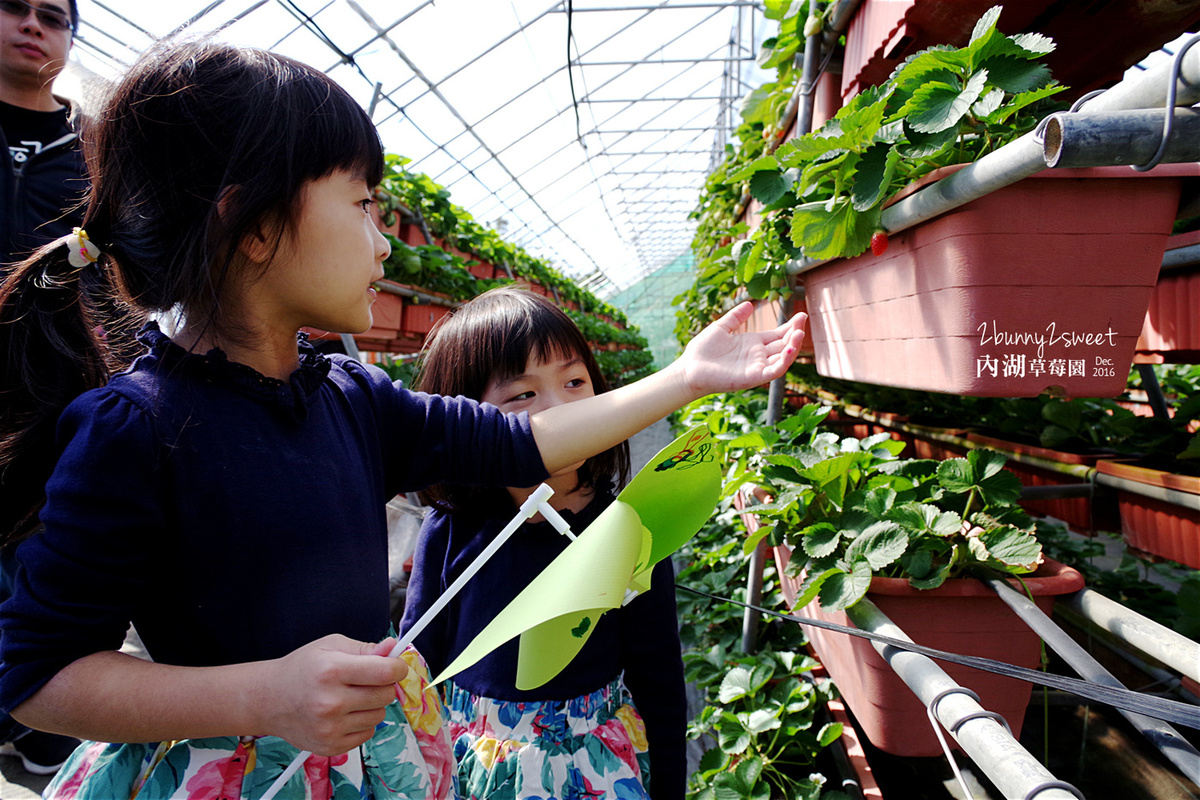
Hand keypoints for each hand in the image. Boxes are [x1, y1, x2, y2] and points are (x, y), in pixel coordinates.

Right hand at [260, 634, 408, 755]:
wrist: (269, 700)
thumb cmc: (302, 669)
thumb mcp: (330, 646)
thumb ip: (364, 648)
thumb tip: (392, 648)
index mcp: (331, 671)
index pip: (385, 673)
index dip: (398, 667)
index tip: (396, 665)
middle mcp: (330, 702)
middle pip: (386, 695)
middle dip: (383, 684)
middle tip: (365, 679)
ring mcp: (330, 728)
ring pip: (380, 715)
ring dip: (372, 705)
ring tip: (349, 696)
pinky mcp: (330, 746)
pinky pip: (368, 733)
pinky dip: (362, 722)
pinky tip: (343, 713)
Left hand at [676, 302, 806, 396]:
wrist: (689, 368)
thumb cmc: (703, 350)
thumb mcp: (721, 327)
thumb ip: (735, 317)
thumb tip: (749, 304)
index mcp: (752, 343)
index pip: (778, 335)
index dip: (790, 326)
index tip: (801, 315)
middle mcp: (758, 356)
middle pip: (783, 344)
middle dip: (795, 333)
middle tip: (803, 319)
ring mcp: (757, 367)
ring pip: (782, 358)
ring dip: (793, 346)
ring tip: (799, 332)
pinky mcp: (753, 377)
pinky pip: (773, 371)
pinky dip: (784, 361)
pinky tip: (788, 349)